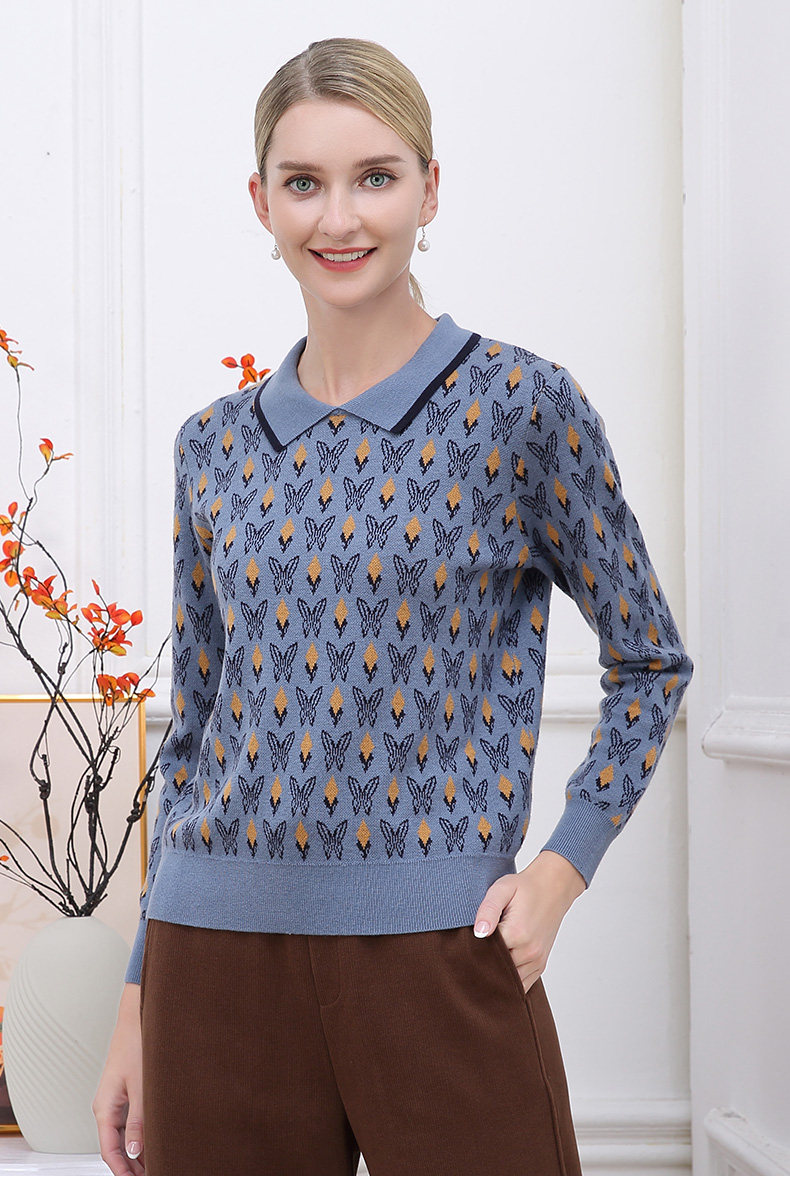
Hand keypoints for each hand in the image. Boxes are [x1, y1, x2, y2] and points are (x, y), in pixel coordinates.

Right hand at [92, 983, 145, 1175]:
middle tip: (154, 1175)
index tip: (138, 1182)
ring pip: (125, 1135)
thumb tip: (137, 1152)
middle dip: (132, 1165)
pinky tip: (157, 1140)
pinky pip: (131, 1121)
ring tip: (158, 1163)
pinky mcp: (128, 1091)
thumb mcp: (141, 1087)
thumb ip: (139, 1121)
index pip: (109, 1151)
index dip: (123, 1171)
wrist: (138, 1015)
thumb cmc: (136, 1044)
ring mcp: (117, 1099)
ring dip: (139, 1150)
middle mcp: (108, 1106)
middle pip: (116, 1146)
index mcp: (104, 1107)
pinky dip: (142, 1133)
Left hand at [473, 851, 586, 992]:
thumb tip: (478, 933)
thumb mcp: (502, 889)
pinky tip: (499, 971)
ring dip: (497, 976)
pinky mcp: (540, 964)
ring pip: (510, 982)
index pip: (485, 954)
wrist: (553, 887)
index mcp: (517, 933)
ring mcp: (537, 961)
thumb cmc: (525, 887)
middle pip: (497, 971)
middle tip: (469, 958)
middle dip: (483, 967)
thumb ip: (488, 910)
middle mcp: (529, 951)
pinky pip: (523, 985)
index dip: (472, 952)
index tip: (463, 946)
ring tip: (484, 962)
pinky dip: (510, 982)